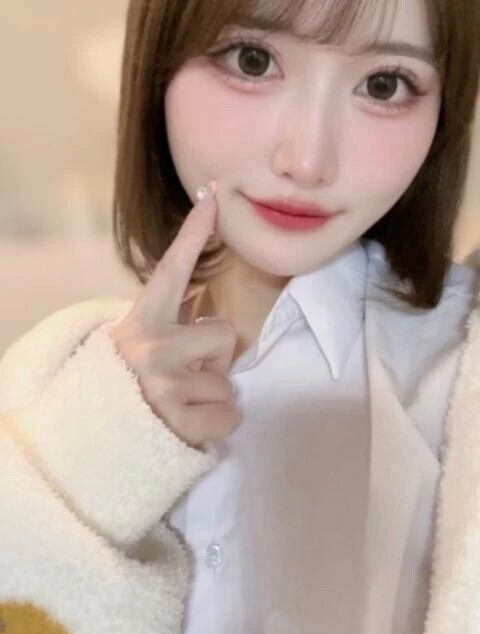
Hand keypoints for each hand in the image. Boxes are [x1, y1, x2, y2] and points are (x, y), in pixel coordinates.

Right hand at [108, 183, 238, 447]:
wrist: (96, 436)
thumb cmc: (129, 384)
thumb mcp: (141, 343)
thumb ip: (172, 322)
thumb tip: (206, 296)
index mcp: (142, 320)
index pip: (172, 269)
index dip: (194, 233)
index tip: (213, 197)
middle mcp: (151, 345)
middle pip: (223, 336)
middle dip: (214, 361)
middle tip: (184, 378)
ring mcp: (163, 382)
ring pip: (227, 382)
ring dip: (212, 397)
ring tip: (180, 403)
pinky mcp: (177, 420)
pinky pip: (229, 416)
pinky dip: (216, 426)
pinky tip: (188, 426)